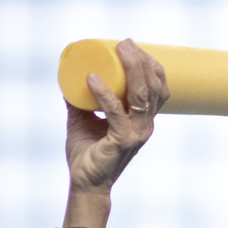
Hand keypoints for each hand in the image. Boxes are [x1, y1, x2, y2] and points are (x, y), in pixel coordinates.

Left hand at [66, 38, 168, 192]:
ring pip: (140, 95)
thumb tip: (70, 75)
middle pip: (152, 86)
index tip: (132, 46)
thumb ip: (80, 100)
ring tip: (118, 50)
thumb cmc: (87, 154)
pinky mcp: (122, 141)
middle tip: (125, 42)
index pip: (157, 87)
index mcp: (142, 119)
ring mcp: (136, 133)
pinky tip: (92, 79)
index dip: (149, 64)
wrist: (84, 184)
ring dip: (131, 68)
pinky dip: (104, 93)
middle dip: (141, 60)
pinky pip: (115, 112)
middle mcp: (145, 125)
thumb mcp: (84, 119)